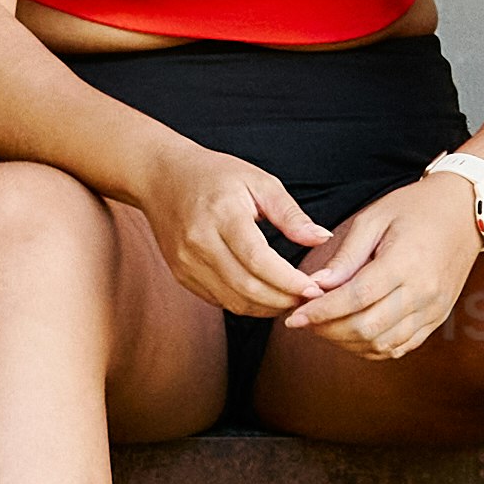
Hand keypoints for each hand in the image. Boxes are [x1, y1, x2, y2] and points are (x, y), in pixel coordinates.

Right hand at [135, 139, 338, 324]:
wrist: (161, 177)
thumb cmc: (216, 175)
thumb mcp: (258, 182)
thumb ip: (290, 214)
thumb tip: (322, 238)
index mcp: (222, 215)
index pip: (258, 260)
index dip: (289, 281)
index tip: (314, 288)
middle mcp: (199, 242)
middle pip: (247, 287)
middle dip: (283, 300)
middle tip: (309, 298)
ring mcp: (186, 262)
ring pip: (233, 301)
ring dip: (267, 308)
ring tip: (291, 299)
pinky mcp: (181, 274)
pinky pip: (219, 300)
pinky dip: (246, 304)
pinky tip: (265, 295)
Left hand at [286, 167, 483, 361]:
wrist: (465, 212)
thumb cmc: (415, 208)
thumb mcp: (374, 218)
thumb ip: (347, 255)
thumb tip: (319, 285)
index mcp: (404, 263)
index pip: (355, 298)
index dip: (321, 312)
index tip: (294, 317)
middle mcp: (422, 292)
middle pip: (367, 328)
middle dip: (328, 330)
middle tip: (305, 322)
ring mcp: (433, 310)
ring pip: (382, 344)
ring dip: (347, 342)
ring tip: (324, 328)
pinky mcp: (437, 319)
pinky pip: (401, 347)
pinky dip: (372, 347)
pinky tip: (351, 335)